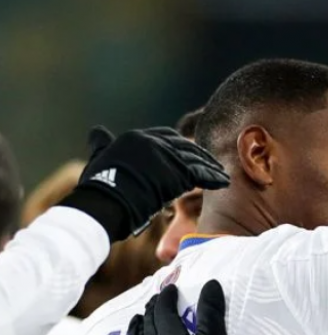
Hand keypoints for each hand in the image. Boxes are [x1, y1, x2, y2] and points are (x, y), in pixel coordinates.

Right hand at [61, 126, 229, 240]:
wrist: (106, 203)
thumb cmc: (99, 188)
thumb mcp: (98, 158)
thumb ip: (102, 143)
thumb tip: (98, 131)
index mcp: (136, 137)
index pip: (166, 137)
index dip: (180, 146)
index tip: (189, 153)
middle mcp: (153, 142)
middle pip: (184, 147)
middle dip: (199, 155)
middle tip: (211, 163)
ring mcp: (167, 156)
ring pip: (195, 159)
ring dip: (210, 167)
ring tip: (221, 175)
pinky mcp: (177, 172)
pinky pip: (201, 173)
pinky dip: (213, 177)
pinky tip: (223, 182)